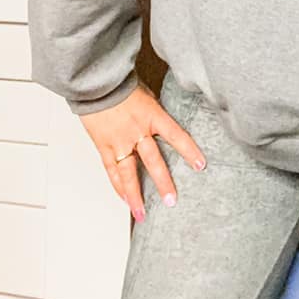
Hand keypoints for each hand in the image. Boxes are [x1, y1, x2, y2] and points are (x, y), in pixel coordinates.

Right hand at [80, 83, 206, 222]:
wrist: (97, 84)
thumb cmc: (124, 86)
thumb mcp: (148, 95)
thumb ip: (156, 113)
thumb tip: (165, 125)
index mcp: (152, 116)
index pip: (176, 135)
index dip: (189, 151)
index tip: (201, 165)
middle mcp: (137, 132)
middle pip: (153, 160)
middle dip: (163, 182)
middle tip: (172, 200)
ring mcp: (119, 142)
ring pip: (129, 173)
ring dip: (136, 195)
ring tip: (141, 214)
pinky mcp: (104, 147)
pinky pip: (111, 171)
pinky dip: (118, 187)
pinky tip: (125, 200)